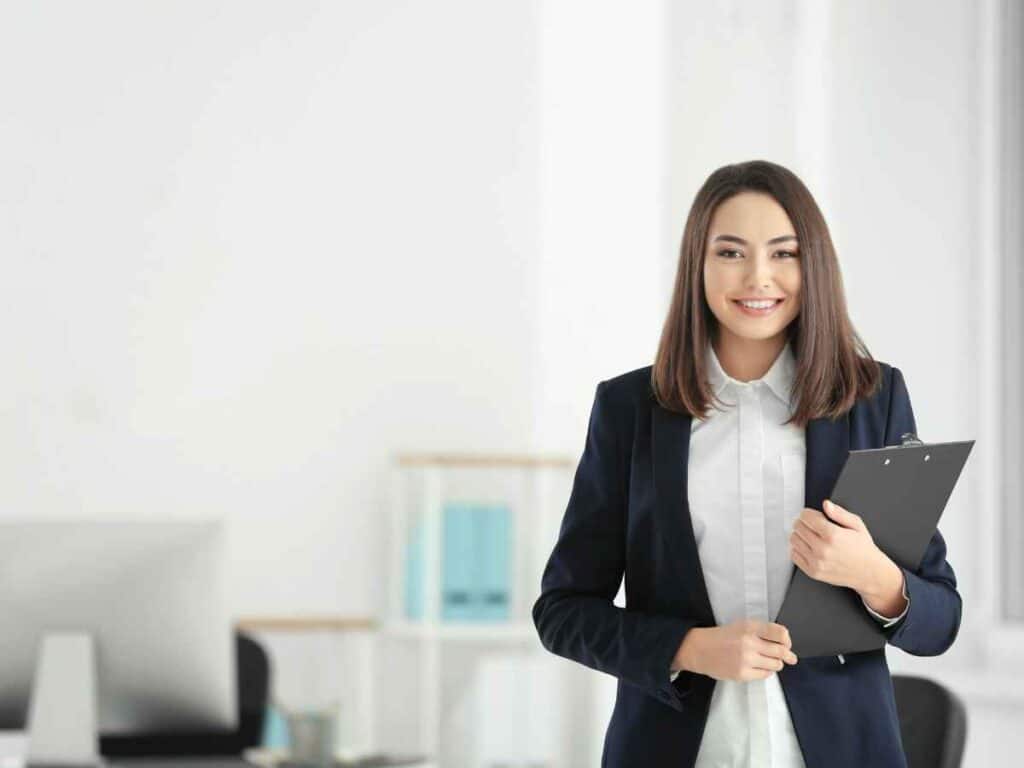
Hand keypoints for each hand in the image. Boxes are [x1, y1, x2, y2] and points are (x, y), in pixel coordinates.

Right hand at [672, 619, 797, 681]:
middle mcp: (749, 642)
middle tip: (791, 658)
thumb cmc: (723, 637)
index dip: (787, 639)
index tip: (787, 643)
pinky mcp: (743, 674)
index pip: (779, 632)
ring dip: (776, 663)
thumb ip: (761, 631)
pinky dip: (766, 671)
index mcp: (749, 627)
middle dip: (788, 655)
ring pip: (775, 664)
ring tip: (771, 661)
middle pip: (780, 650)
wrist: (700, 649)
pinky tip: (760, 667)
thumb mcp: (741, 626)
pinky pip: (765, 674)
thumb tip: (784, 642)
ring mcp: (746, 659)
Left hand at [789, 499, 884, 592]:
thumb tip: (826, 505)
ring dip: (800, 535)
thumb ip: (839, 513)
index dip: (808, 513)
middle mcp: (823, 549)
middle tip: (813, 526)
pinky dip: (798, 549)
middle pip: (797, 526)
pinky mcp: (813, 572)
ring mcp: (817, 562)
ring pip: (794, 540)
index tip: (813, 516)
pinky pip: (794, 555)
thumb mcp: (857, 525)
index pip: (805, 516)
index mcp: (833, 535)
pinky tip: (809, 548)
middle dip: (804, 523)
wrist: (869, 573)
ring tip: (812, 537)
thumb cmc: (863, 549)